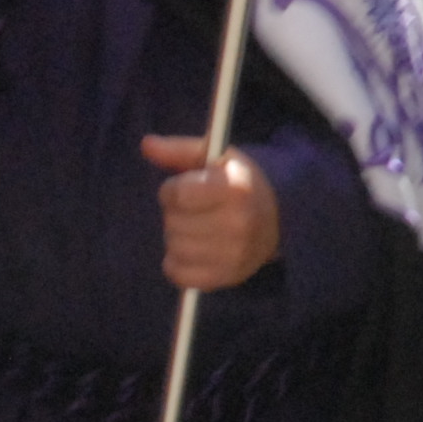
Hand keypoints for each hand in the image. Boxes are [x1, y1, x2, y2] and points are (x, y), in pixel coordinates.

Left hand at [142, 134, 281, 290]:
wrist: (276, 218)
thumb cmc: (237, 182)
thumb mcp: (215, 157)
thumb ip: (178, 149)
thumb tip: (146, 144)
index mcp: (236, 189)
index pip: (178, 194)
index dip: (172, 190)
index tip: (183, 189)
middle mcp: (238, 223)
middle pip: (173, 222)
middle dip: (174, 214)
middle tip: (193, 210)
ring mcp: (234, 254)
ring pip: (174, 248)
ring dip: (176, 237)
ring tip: (194, 228)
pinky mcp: (227, 277)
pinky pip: (178, 274)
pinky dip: (177, 263)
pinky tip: (192, 250)